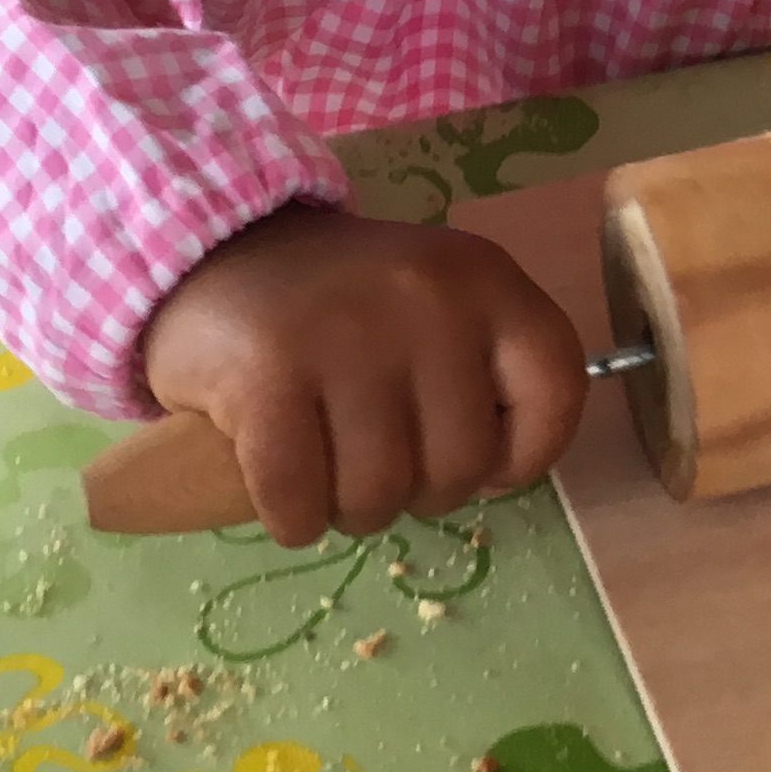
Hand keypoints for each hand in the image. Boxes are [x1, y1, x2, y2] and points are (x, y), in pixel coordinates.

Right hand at [139, 204, 590, 546]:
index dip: (524, 453)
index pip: (557, 392)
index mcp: (485, 280)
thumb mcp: (437, 305)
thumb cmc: (342, 306)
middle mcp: (427, 298)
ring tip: (329, 466)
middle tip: (378, 458)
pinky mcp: (266, 377)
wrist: (213, 254)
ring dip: (349, 509)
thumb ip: (483, 372)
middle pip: (459, 466)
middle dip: (418, 491)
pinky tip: (283, 486)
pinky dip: (292, 517)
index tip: (480, 458)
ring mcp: (346, 335)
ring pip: (378, 495)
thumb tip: (497, 473)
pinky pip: (300, 500)